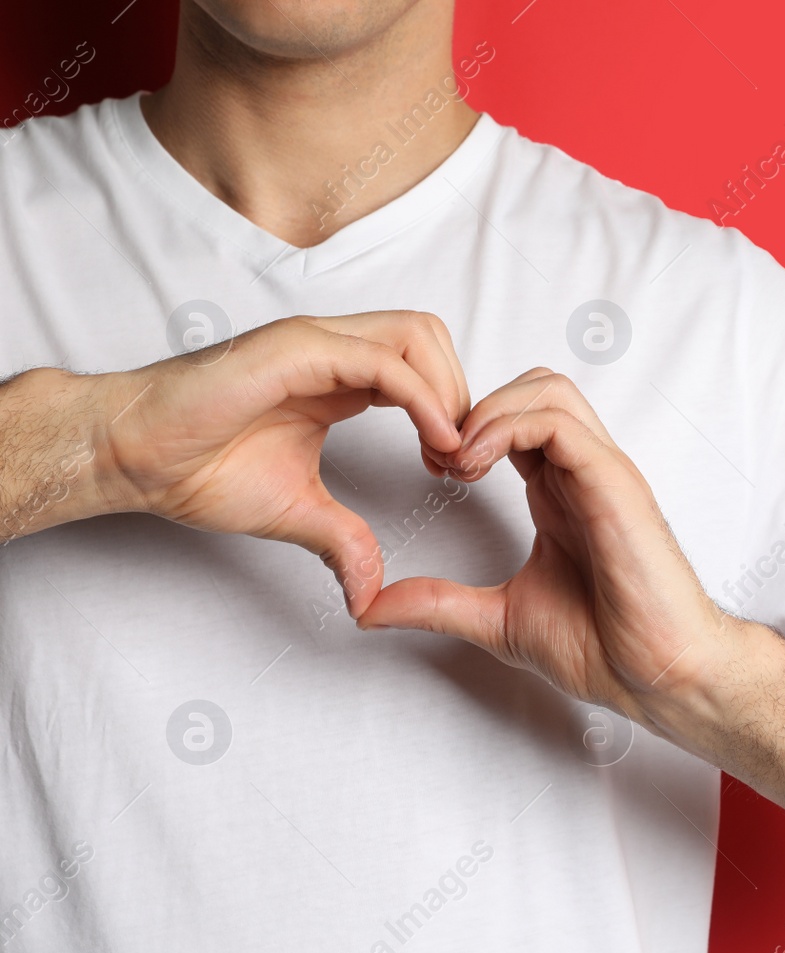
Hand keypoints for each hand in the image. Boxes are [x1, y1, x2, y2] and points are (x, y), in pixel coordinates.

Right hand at [96, 312, 469, 614]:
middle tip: (460, 459)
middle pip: (430, 338)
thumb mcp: (296, 511)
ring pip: (417, 336)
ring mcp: (316, 343)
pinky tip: (434, 443)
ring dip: (449, 391)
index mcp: (338, 377)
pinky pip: (382, 362)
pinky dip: (422, 399)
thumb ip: (343, 540)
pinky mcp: (297, 350)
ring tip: (449, 453)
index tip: (454, 469)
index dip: (452, 412)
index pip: (422, 368)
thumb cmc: (196, 468)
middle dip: (462, 393)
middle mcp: (333, 349)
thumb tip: (370, 594)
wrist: (131, 455)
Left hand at [357, 369, 735, 733]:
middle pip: (532, 386)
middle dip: (473, 406)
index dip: (464, 429)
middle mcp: (583, 473)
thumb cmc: (606, 648)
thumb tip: (371, 607)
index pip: (516, 420)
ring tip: (458, 460)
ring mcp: (602, 473)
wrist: (658, 675)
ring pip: (546, 388)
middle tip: (440, 459)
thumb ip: (440, 604)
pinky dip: (509, 428)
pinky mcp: (615, 484)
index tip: (432, 471)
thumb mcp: (499, 620)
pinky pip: (559, 422)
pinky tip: (475, 467)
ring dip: (489, 411)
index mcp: (561, 494)